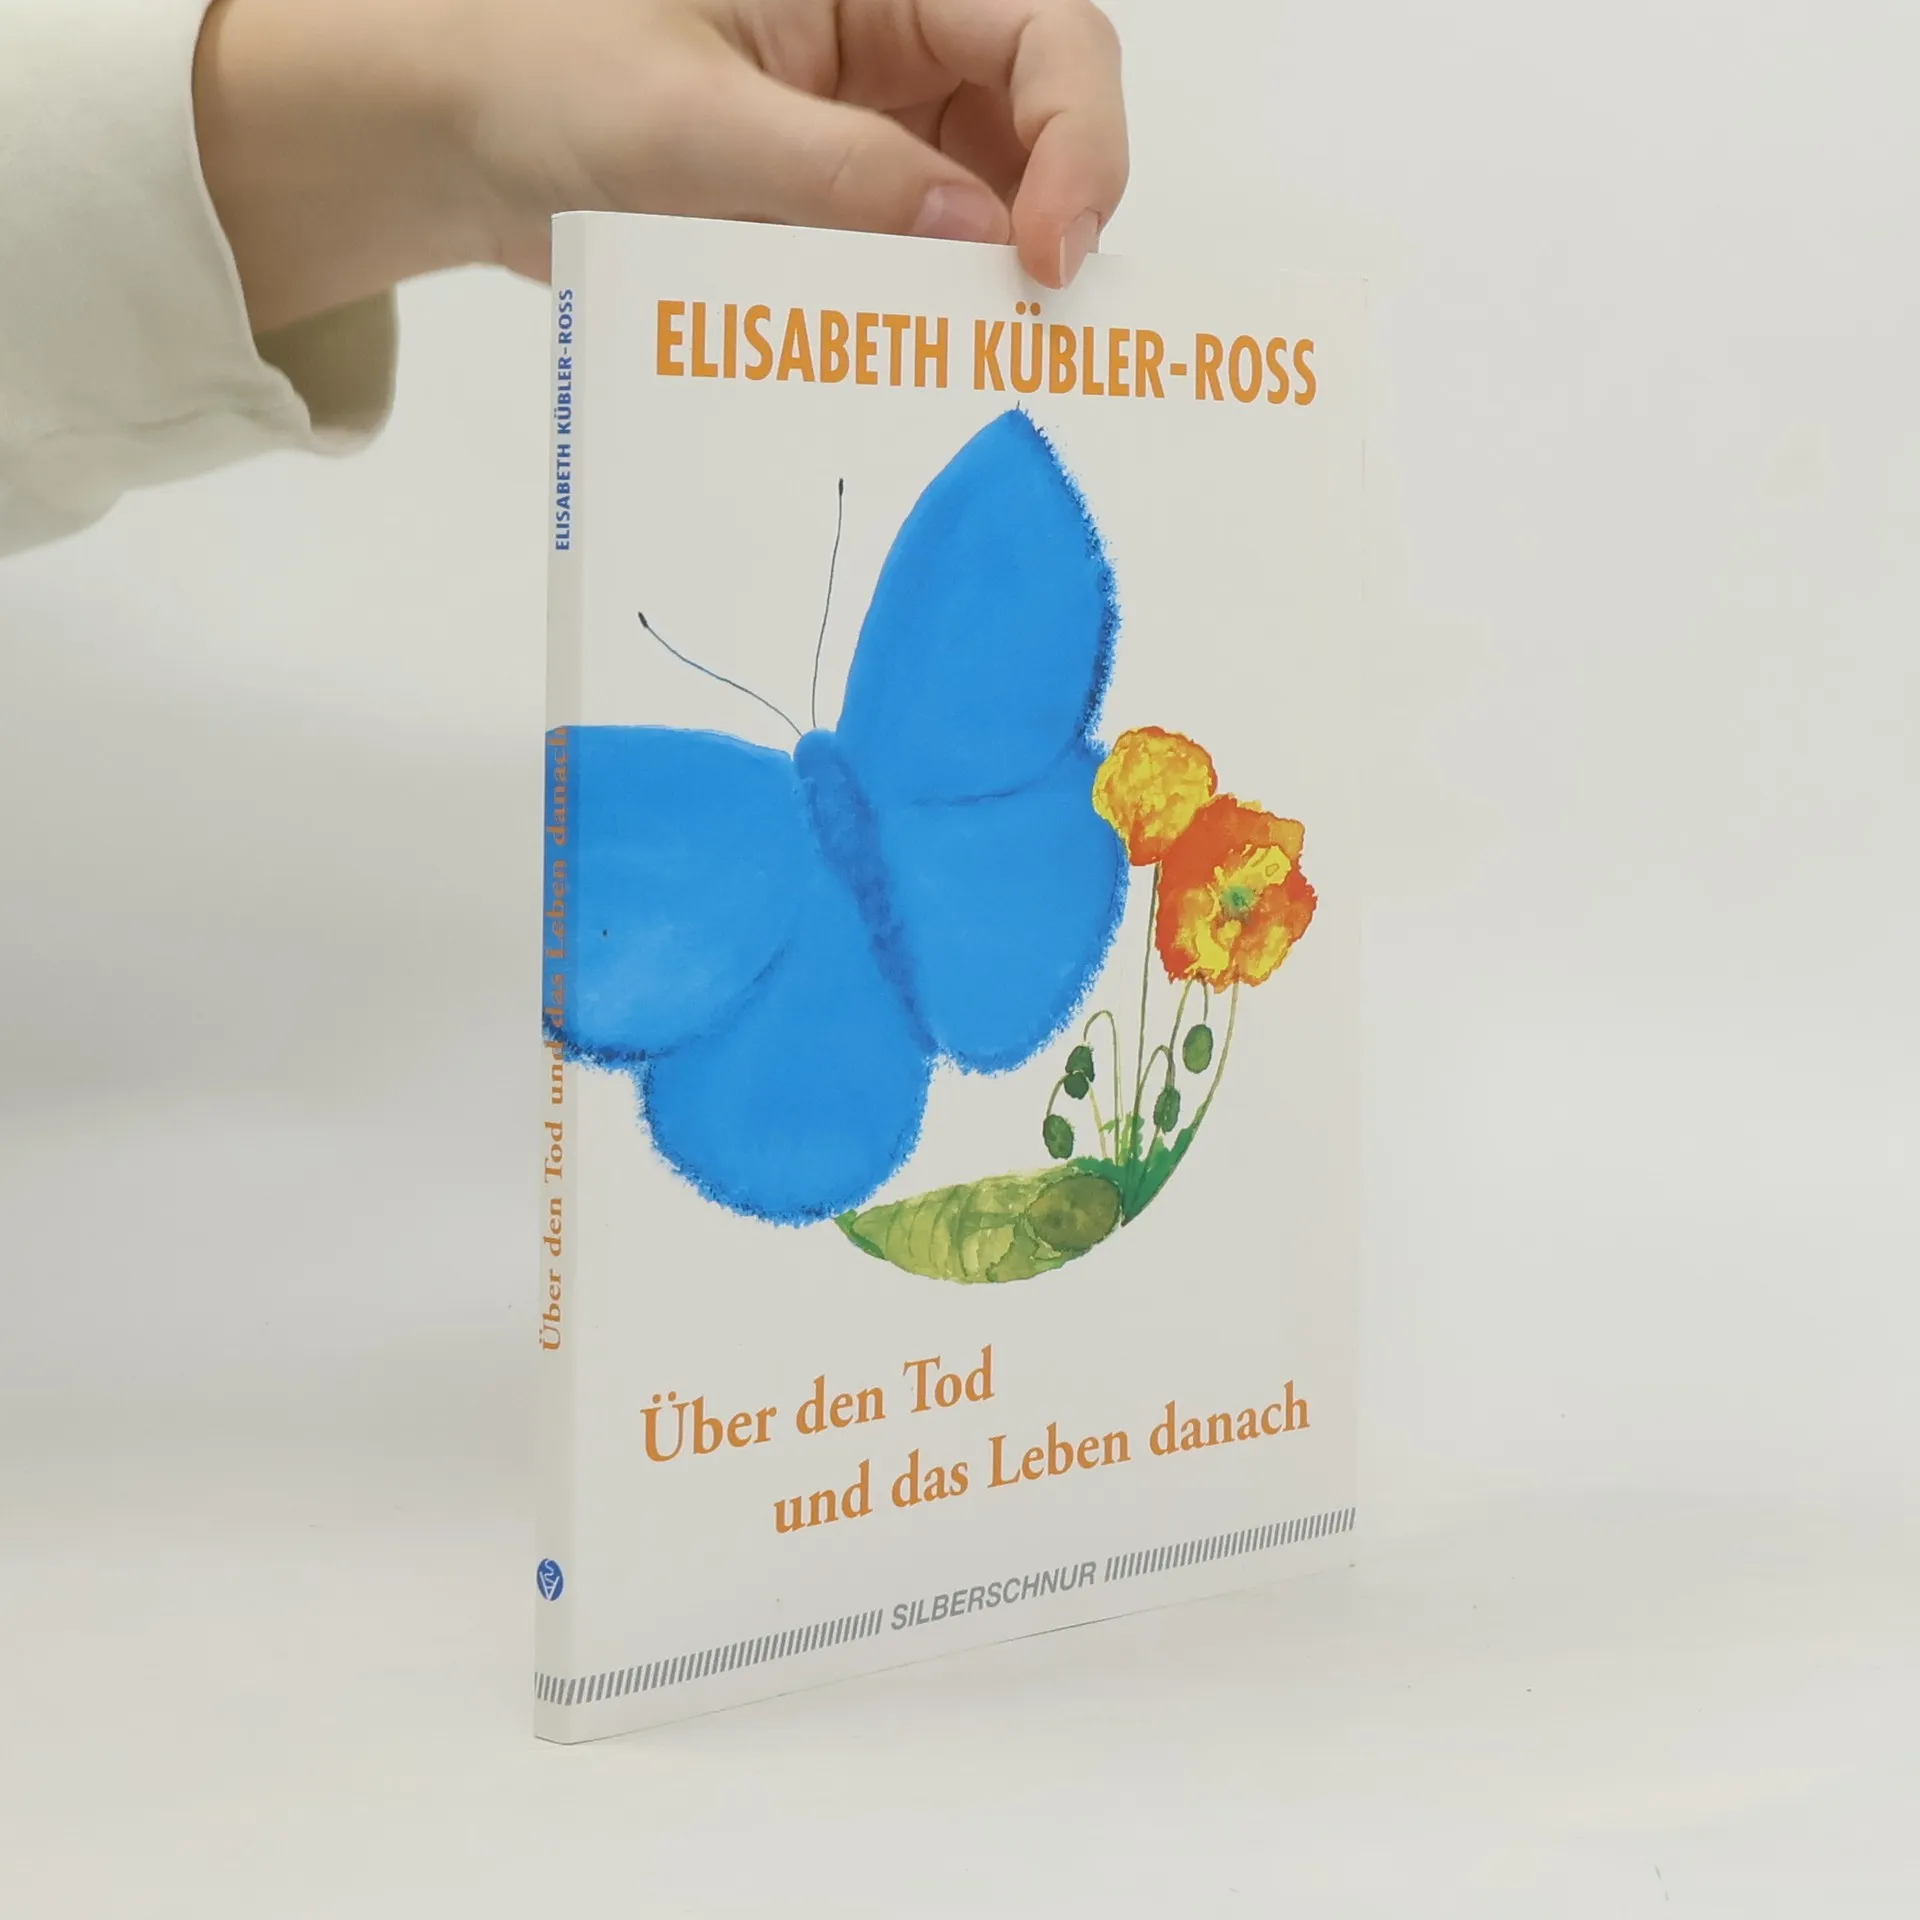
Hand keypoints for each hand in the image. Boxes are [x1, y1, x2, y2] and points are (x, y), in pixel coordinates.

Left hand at [194, 0, 1127, 336]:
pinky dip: (920, 316)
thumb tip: (979, 235)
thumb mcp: (688, 120)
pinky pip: (911, 265)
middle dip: (1052, 218)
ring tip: (966, 360)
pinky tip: (906, 364)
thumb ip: (838, 173)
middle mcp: (893, 48)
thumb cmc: (540, 72)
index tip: (1047, 251)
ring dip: (987, 284)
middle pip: (1041, 123)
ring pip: (987, 208)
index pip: (1045, 34)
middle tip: (1029, 327)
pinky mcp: (833, 212)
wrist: (449, 140)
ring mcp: (868, 136)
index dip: (1080, 137)